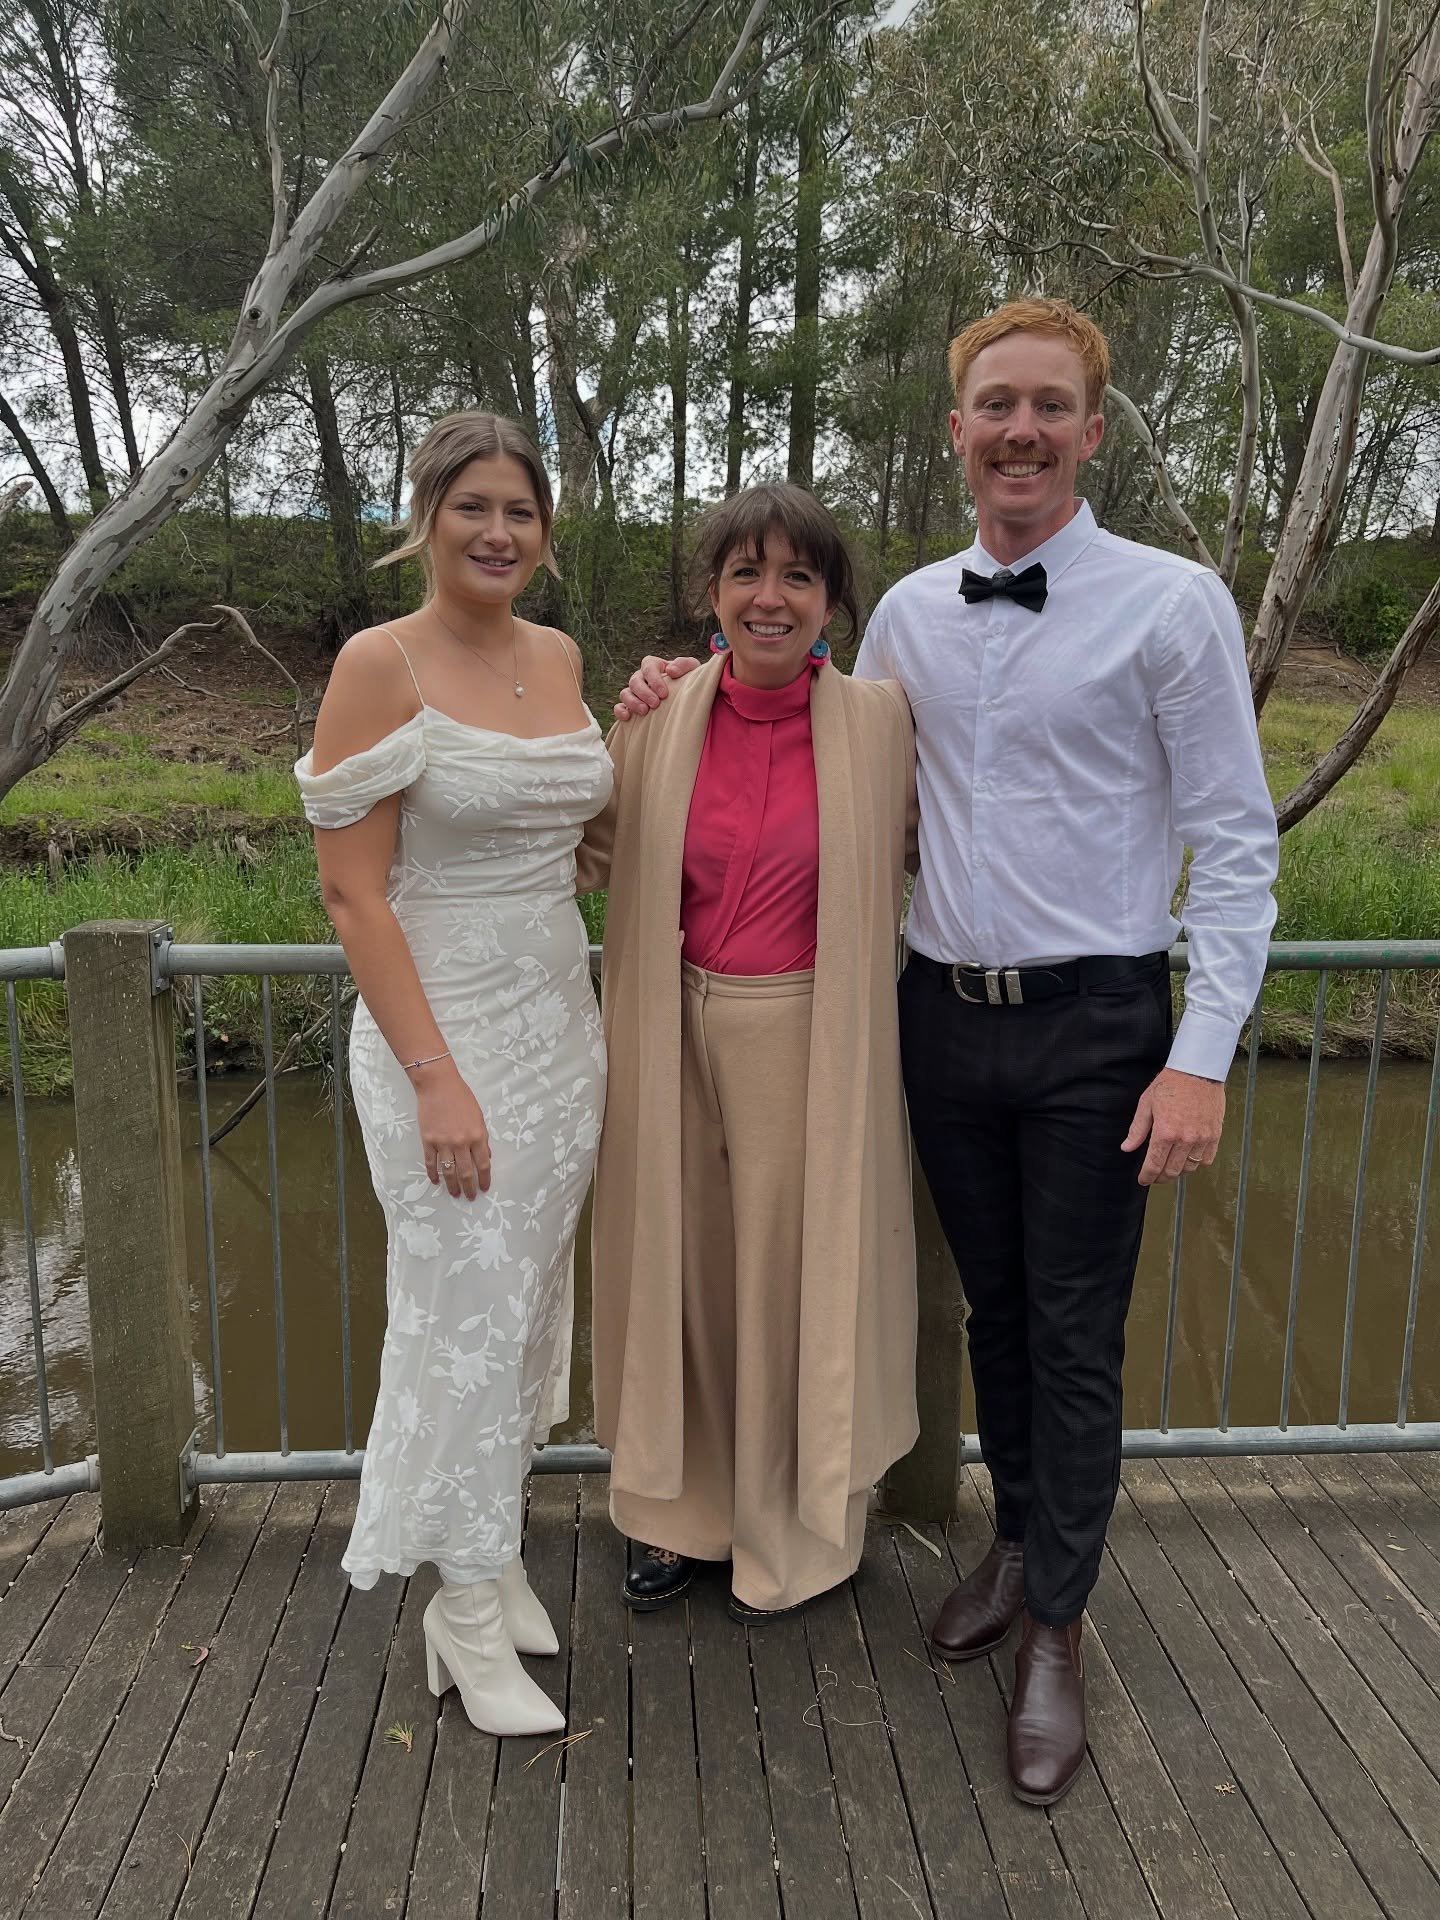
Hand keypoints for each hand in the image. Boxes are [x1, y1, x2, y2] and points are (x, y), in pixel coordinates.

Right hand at [413, 1059, 491, 1198]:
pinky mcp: (428, 1141)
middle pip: (466, 1172)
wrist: (438, 1085)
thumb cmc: (461, 1097)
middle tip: (470, 1197)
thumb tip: (487, 1156)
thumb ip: (483, 1138)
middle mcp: (461, 1142)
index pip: (483, 1164)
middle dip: (469, 1188)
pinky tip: (436, 1181)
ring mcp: (443, 1143)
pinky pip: (431, 1162)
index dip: (484, 1179)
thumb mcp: (479, 1117)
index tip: (484, 1188)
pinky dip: (433, 1174)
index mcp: (477, 1136)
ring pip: (449, 1171)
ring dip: (452, 1186)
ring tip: (454, 1194)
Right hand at [612, 653, 699, 719]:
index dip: (654, 679)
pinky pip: (619, 707)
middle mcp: (642, 677)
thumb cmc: (688, 680)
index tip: (664, 693)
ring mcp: (634, 692)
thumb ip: (684, 664)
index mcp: (654, 666)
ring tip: (644, 712)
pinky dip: (620, 711)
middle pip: (635, 681)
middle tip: (655, 704)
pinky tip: (628, 717)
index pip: (648, 666)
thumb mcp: (692, 668)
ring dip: (632, 702)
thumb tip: (670, 671)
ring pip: (625, 693)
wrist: (687, 698)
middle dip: (644, 693)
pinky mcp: (630, 707)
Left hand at [1121, 1067, 1224, 1186]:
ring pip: (1189, 1168)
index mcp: (1165, 1132)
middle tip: (1155, 1175)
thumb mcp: (1146, 1104)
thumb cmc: (1170, 1084)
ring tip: (1170, 1166)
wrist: (1198, 1071)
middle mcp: (1184, 1139)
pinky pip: (1206, 1160)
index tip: (1143, 1180)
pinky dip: (1197, 1164)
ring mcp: (1202, 1138)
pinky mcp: (1215, 1135)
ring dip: (1178, 1171)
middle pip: (1172, 1171)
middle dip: (1161, 1177)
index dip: (1147, 1177)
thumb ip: (1137, 1130)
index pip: (1154, 1165)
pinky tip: (1188, 1159)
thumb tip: (1127, 1148)